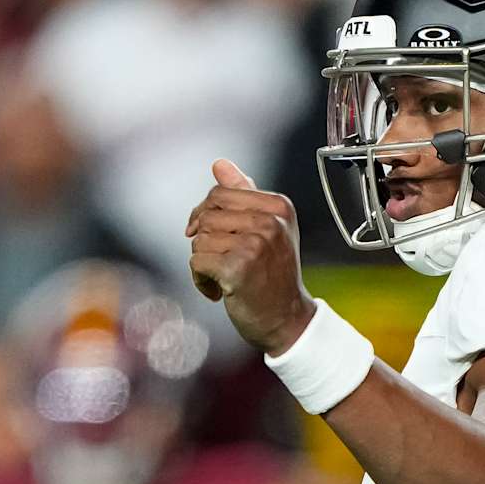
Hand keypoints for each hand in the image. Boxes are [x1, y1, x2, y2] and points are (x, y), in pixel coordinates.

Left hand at [185, 159, 315, 354]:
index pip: (221, 192)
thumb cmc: (274, 275)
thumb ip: (244, 194)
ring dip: (203, 263)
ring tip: (223, 278)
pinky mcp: (238, 268)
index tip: (210, 234)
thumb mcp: (268, 228)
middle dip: (205, 240)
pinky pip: (197, 262)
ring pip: (199, 240)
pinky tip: (218, 291)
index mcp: (278, 206)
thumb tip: (219, 164)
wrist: (287, 319)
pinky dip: (201, 281)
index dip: (206, 213)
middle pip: (207, 215)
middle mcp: (270, 221)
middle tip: (219, 260)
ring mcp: (255, 244)